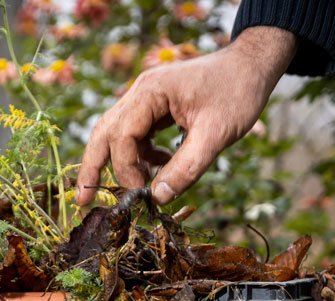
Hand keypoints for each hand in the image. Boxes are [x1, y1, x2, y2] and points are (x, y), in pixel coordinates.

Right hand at [75, 26, 297, 205]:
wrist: (252, 65)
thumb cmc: (238, 92)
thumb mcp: (216, 134)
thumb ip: (187, 167)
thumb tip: (158, 198)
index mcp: (151, 92)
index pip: (122, 135)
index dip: (126, 169)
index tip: (140, 194)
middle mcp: (141, 93)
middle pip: (104, 133)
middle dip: (93, 167)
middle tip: (82, 200)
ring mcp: (147, 99)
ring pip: (116, 134)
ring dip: (117, 164)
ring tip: (125, 192)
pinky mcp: (156, 107)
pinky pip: (136, 135)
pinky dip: (141, 156)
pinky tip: (159, 169)